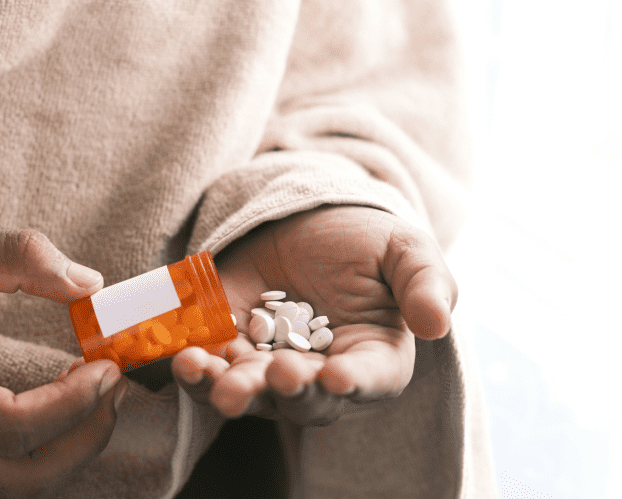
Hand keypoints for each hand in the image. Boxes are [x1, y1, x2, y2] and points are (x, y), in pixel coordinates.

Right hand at [0, 227, 125, 498]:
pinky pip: (5, 473)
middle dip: (85, 437)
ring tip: (99, 390)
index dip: (71, 404)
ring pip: (18, 486)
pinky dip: (49, 447)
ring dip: (72, 446)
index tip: (107, 366)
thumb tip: (87, 283)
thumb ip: (14, 257)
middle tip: (116, 384)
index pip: (7, 428)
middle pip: (20, 478)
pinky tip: (69, 399)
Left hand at [171, 205, 455, 425]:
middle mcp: (321, 376)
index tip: (336, 376)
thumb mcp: (404, 249)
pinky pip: (211, 370)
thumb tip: (437, 324)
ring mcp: (270, 367)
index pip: (370, 379)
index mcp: (374, 357)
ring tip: (211, 378)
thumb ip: (426, 283)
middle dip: (287, 391)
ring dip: (231, 390)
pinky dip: (195, 370)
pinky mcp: (228, 350)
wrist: (305, 222)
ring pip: (252, 394)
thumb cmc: (365, 241)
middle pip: (305, 400)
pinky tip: (184, 358)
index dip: (355, 383)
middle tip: (275, 375)